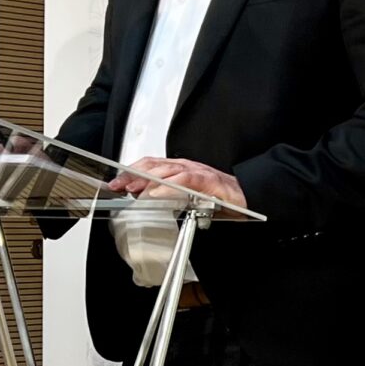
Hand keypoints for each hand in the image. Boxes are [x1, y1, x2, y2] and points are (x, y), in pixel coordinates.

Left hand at [111, 156, 244, 210]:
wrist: (249, 198)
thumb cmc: (221, 200)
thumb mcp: (190, 198)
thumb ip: (171, 197)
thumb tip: (147, 200)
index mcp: (180, 170)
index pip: (150, 165)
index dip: (131, 172)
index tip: (115, 182)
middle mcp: (187, 167)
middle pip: (153, 165)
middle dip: (132, 174)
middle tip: (116, 185)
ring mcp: (198, 172)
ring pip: (166, 170)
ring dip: (145, 179)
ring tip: (130, 188)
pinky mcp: (209, 181)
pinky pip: (185, 181)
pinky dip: (168, 187)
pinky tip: (156, 194)